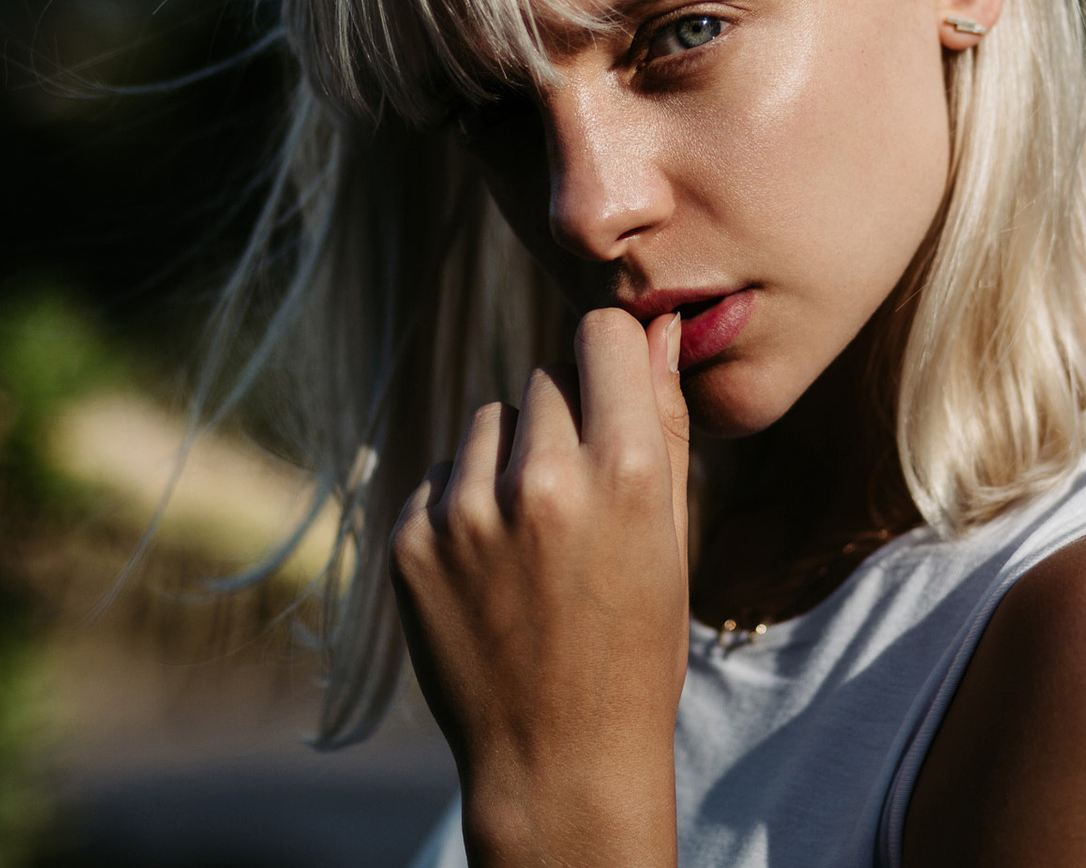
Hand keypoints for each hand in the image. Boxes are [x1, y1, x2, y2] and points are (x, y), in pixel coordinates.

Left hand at [390, 308, 689, 867]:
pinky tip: (493, 568)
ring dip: (513, 456)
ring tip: (535, 536)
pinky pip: (443, 474)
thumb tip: (661, 326)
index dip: (612, 355)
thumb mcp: (674, 537)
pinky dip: (467, 503)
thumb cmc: (636, 646)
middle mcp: (543, 481)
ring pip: (491, 420)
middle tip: (583, 497)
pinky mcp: (411, 541)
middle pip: (547, 378)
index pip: (602, 335)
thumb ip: (665, 421)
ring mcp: (467, 513)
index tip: (613, 384)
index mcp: (625, 473)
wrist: (557, 759)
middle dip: (567, 418)